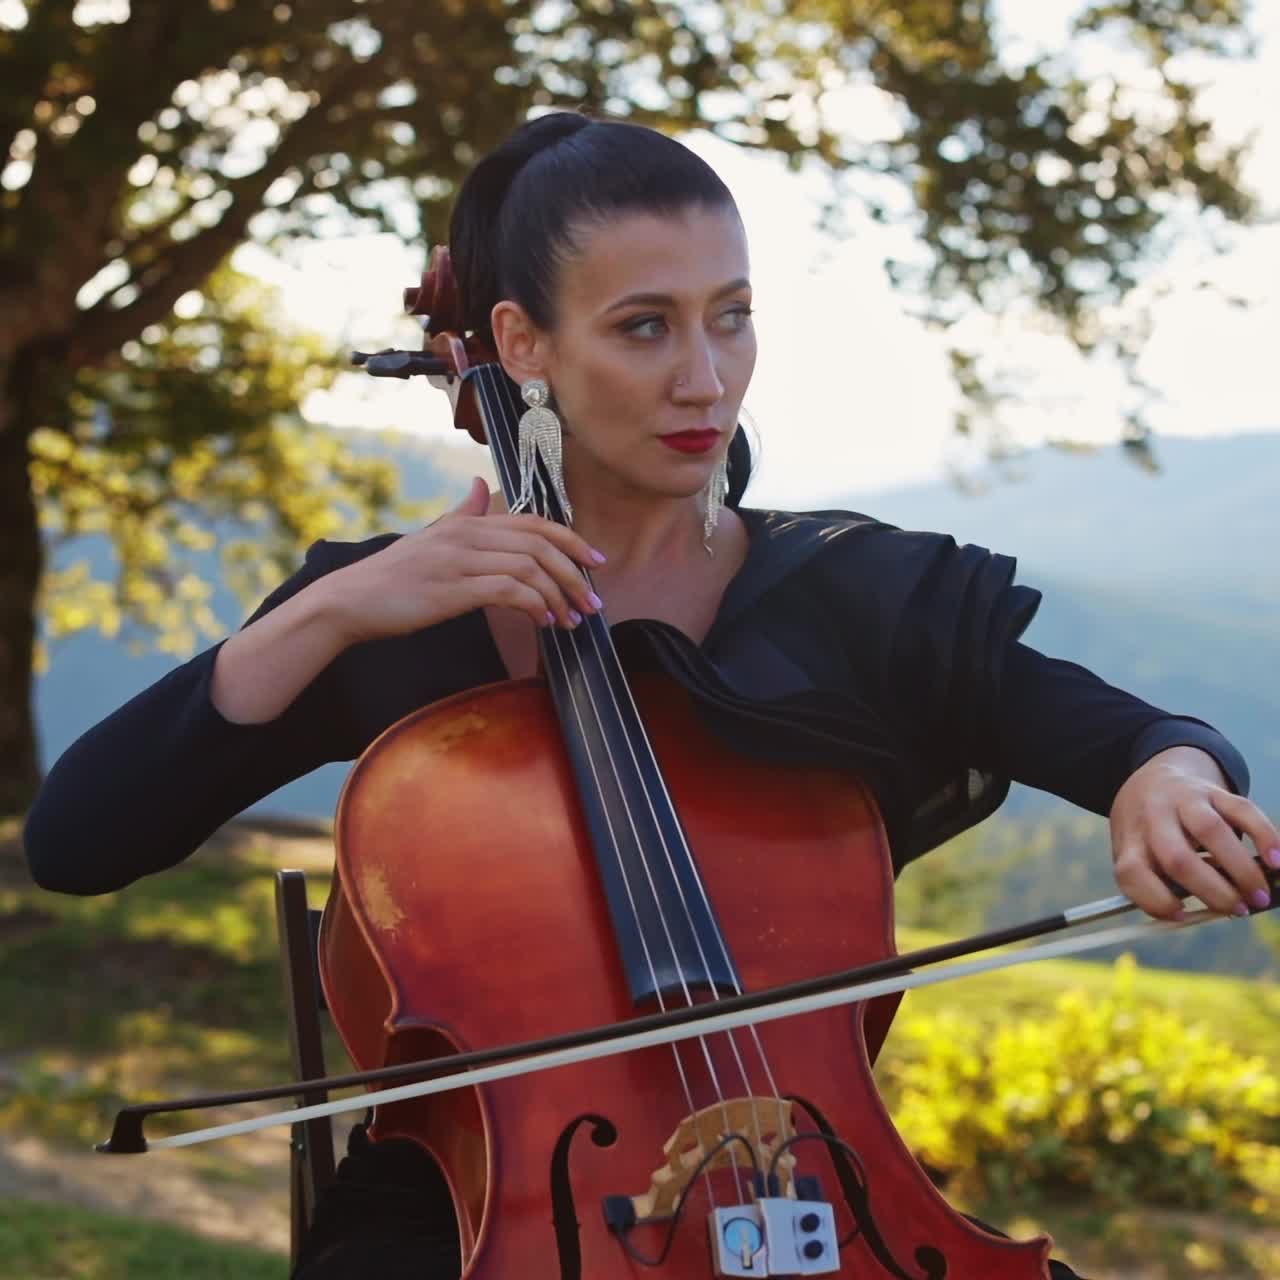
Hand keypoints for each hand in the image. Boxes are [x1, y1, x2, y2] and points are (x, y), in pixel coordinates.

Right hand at [324, 477, 604, 643]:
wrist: (349, 601)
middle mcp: (467, 535)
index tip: (595, 562)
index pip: (534, 522)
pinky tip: (542, 622)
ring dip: (559, 595)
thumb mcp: (431, 536)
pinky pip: (509, 591)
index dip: (571, 540)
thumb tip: (481, 486)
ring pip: (529, 567)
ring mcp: (459, 561)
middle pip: (540, 543)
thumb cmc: (392, 577)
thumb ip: (464, 513)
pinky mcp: (453, 589)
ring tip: (571, 619)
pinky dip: (534, 606)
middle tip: (592, 601)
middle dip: (574, 573)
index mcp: (467, 523)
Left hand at [1109, 745, 1278, 919]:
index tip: (1182, 915)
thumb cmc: (1148, 831)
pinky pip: (1242, 810)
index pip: (1132, 872)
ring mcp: (1183, 799)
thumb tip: (1207, 914)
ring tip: (1260, 897)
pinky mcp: (1213, 790)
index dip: (1156, 900)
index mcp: (1130, 839)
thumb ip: (1162, 883)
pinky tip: (1276, 861)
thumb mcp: (1138, 852)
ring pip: (1211, 831)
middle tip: (1238, 910)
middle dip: (1213, 891)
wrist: (1153, 780)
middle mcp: (1152, 817)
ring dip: (1241, 870)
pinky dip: (1264, 836)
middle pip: (1177, 857)